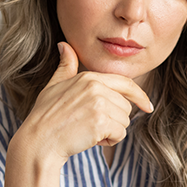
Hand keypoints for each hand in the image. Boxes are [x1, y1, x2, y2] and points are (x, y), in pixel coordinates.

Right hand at [12, 42, 152, 164]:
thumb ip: (66, 66)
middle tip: (90, 125)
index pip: (125, 83)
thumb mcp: (54, 85)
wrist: (38, 141)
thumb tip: (64, 45)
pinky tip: (90, 140)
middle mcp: (96, 87)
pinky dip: (108, 141)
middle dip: (113, 120)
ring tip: (88, 132)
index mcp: (89, 77)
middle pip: (126, 106)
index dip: (139, 95)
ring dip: (111, 132)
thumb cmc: (45, 116)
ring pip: (124, 121)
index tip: (148, 106)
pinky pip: (120, 134)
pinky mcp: (101, 122)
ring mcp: (99, 103)